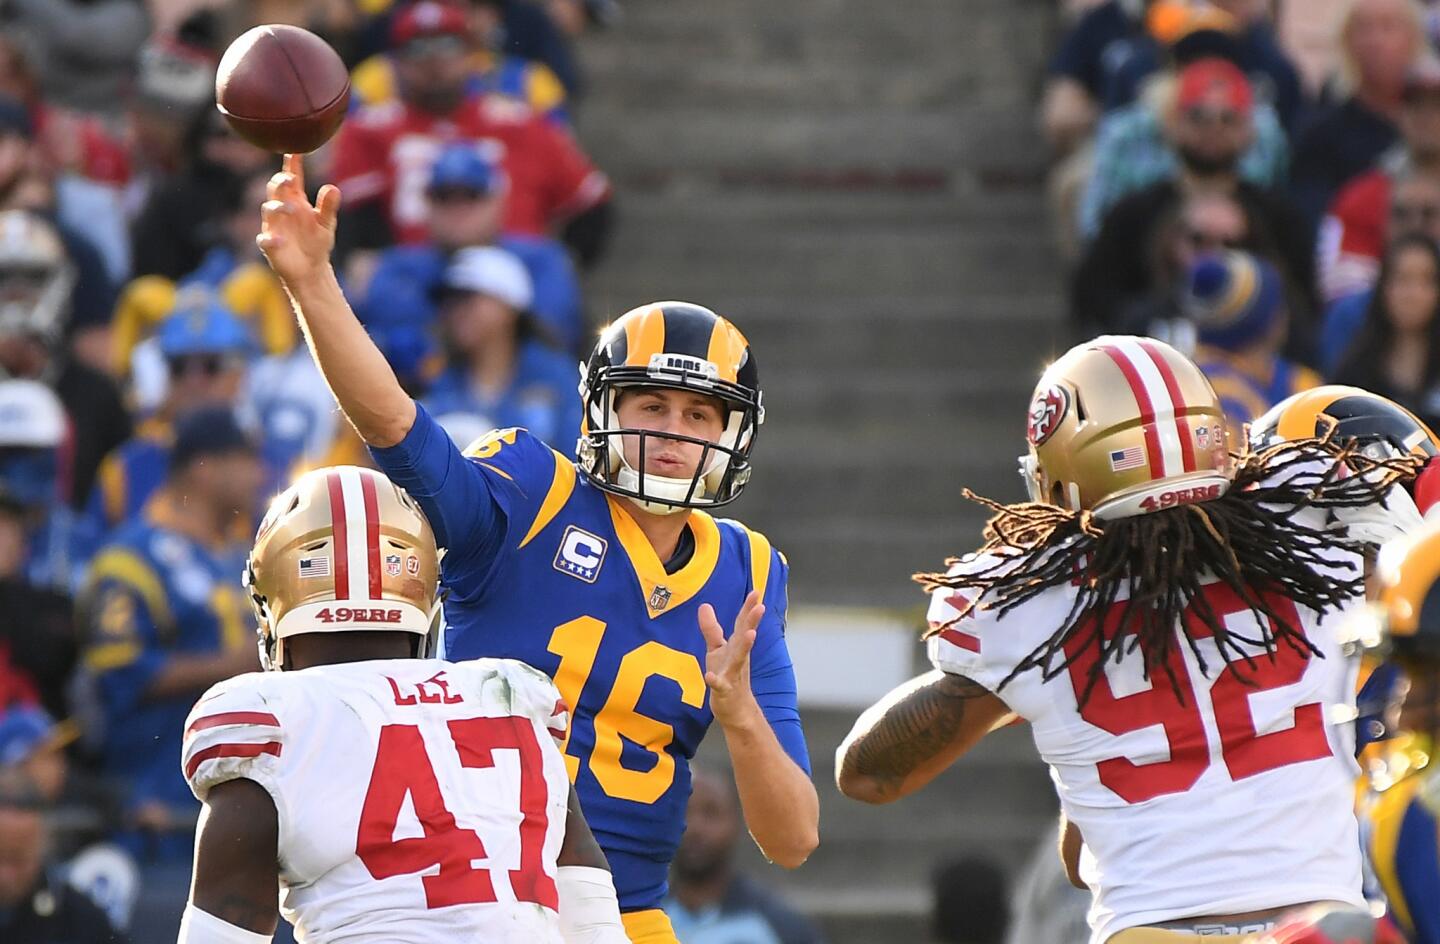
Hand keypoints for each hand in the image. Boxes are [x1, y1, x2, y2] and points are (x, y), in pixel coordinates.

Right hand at [257, 153, 340, 286]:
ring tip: (290, 208)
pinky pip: (265, 239)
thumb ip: (328, 206)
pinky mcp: (270, 245)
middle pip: (276, 190)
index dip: (292, 165)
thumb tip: (333, 188)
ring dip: (277, 207)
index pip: (292, 178)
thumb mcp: (326, 224)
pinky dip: (271, 239)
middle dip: (280, 182)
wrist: (311, 269)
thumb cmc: (317, 242)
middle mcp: (282, 209)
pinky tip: (280, 240)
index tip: (294, 151)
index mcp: (296, 200)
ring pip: (269, 210)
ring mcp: (274, 226)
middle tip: (289, 178)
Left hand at [698, 590, 763, 727]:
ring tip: (751, 634)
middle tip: (761, 606)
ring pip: (739, 659)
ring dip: (745, 646)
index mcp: (736, 646)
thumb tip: (704, 605)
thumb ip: (711, 629)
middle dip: (752, 621)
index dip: (748, 608)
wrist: (736, 709)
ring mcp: (733, 674)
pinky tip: (710, 677)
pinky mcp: (724, 691)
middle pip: (744, 637)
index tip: (756, 591)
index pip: (742, 624)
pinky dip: (716, 681)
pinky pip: (720, 685)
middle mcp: (738, 657)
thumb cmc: (727, 675)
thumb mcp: (717, 650)